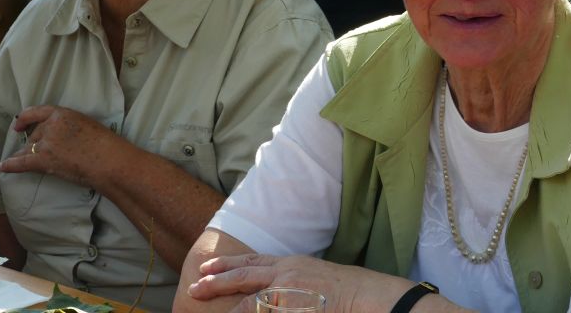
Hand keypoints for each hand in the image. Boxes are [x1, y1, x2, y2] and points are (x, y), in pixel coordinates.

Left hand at [0, 105, 122, 186]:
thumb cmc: (105, 145)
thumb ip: (69, 127)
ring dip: (26, 155)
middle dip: (36, 144)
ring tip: (20, 161)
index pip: (37, 112)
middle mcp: (51, 126)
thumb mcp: (86, 125)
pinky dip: (10, 165)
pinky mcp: (44, 160)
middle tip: (45, 154)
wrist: (108, 161)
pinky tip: (1, 167)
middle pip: (35, 134)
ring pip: (29, 149)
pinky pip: (22, 162)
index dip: (25, 118)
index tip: (18, 124)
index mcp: (62, 113)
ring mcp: (46, 143)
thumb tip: (62, 137)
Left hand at [189, 253, 412, 312]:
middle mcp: (287, 275)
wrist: (376, 297)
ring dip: (233, 311)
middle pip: (243, 278)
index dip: (226, 265)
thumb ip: (294, 280)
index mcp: (291, 264)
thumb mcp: (317, 277)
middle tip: (194, 289)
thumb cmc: (353, 290)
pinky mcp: (298, 310)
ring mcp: (291, 294)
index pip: (251, 263)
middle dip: (216, 283)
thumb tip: (275, 292)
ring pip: (252, 304)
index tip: (206, 269)